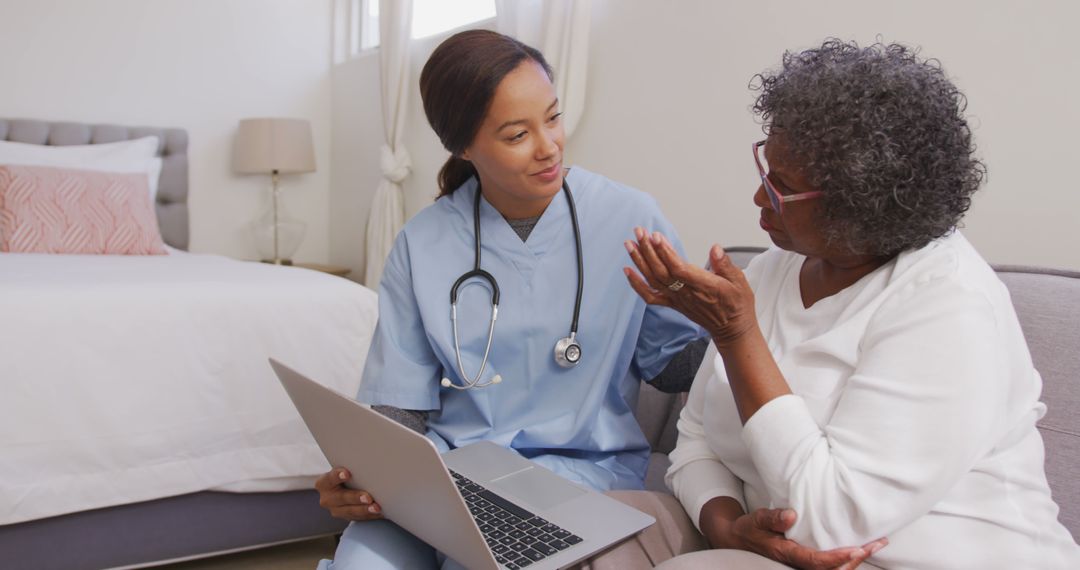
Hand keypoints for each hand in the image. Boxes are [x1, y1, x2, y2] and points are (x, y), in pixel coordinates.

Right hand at [314, 467, 383, 520]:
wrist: (344, 485)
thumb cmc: (348, 472)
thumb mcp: (346, 468)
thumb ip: (352, 468)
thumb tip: (369, 462)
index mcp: (324, 483)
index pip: (330, 479)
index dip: (337, 476)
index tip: (347, 474)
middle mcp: (327, 499)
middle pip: (341, 498)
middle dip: (356, 498)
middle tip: (368, 497)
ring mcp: (336, 510)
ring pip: (351, 511)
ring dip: (365, 510)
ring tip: (376, 508)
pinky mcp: (347, 517)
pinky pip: (360, 518)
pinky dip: (371, 515)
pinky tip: (380, 513)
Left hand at [624, 228, 756, 347]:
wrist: (731, 329)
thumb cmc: (737, 304)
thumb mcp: (739, 282)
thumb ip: (725, 265)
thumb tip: (715, 248)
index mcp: (704, 286)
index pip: (679, 269)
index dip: (665, 253)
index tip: (656, 237)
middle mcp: (687, 294)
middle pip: (661, 271)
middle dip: (648, 250)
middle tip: (639, 232)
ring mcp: (678, 300)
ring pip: (654, 280)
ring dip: (639, 262)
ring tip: (630, 244)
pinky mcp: (673, 304)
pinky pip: (650, 296)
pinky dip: (636, 284)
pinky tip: (628, 271)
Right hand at [719, 507, 887, 569]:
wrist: (740, 539)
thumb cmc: (750, 528)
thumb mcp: (757, 518)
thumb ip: (773, 518)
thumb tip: (791, 515)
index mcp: (787, 554)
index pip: (816, 562)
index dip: (838, 558)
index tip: (857, 549)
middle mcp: (797, 564)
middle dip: (856, 559)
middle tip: (876, 544)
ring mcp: (803, 564)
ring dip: (856, 560)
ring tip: (876, 544)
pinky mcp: (806, 561)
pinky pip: (831, 566)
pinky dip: (848, 559)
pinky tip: (861, 548)